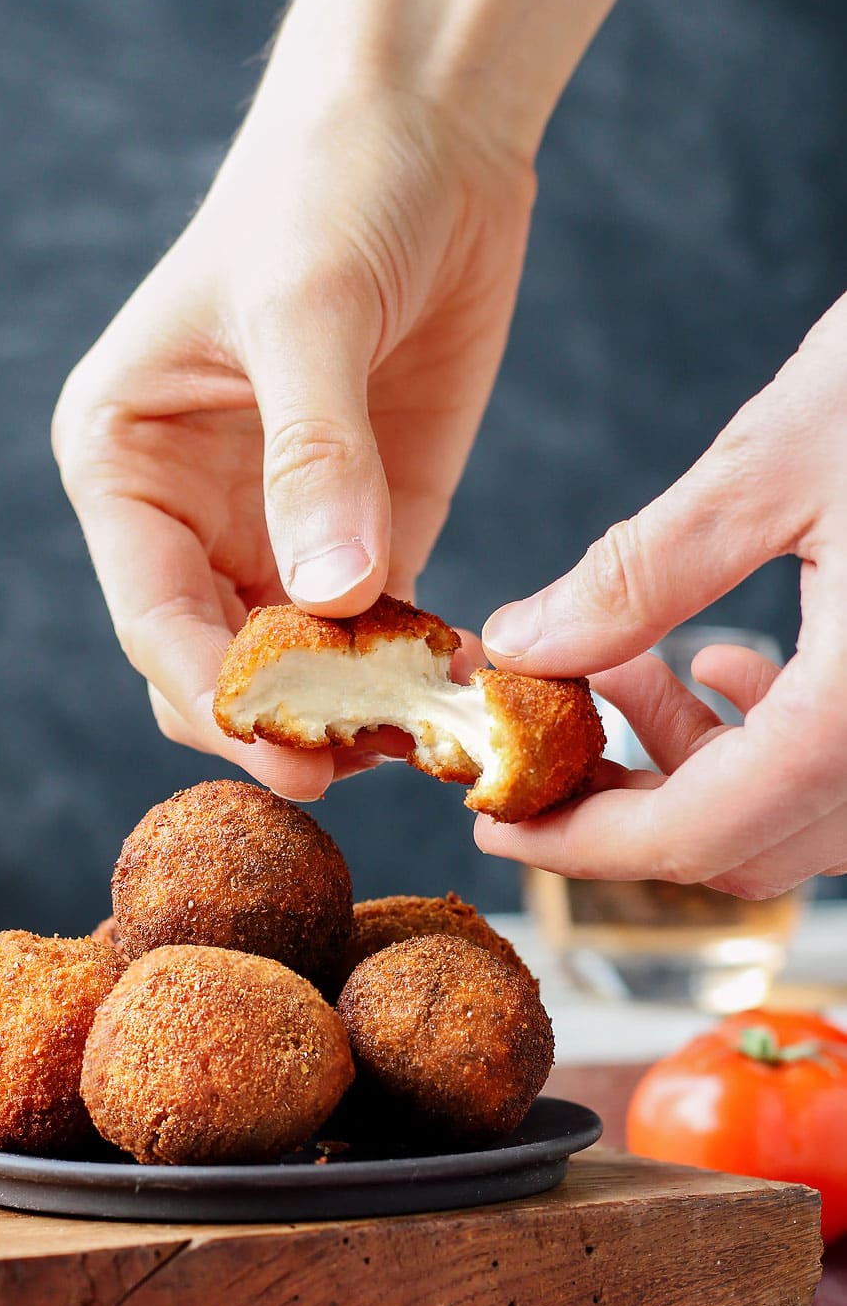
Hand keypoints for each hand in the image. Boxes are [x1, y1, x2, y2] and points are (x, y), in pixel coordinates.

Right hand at [52, 87, 532, 800]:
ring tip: (414, 740)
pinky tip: (451, 693)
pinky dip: (405, 672)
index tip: (280, 751)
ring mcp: (277, 528)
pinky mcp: (366, 529)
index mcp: (123, 460)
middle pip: (215, 660)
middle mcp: (186, 511)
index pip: (151, 612)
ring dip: (345, 710)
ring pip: (294, 666)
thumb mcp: (305, 308)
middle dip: (275, 719)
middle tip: (353, 763)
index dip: (211, 690)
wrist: (427, 131)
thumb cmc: (327, 188)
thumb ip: (313, 455)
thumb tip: (327, 598)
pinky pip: (374, 629)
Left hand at [479, 293, 846, 896]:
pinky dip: (767, 736)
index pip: (700, 831)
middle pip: (744, 843)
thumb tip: (524, 643)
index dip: (580, 843)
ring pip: (793, 812)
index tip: (494, 825)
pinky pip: (843, 765)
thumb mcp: (779, 462)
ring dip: (693, 765)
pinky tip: (721, 658)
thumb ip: (642, 572)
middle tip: (539, 751)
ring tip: (623, 674)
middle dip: (624, 807)